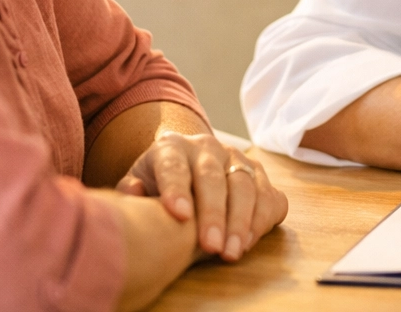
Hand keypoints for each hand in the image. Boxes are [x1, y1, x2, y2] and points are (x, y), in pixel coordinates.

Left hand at [116, 132, 287, 261]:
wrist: (186, 165)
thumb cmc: (157, 182)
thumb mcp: (137, 180)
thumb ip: (131, 188)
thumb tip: (134, 193)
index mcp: (173, 147)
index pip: (174, 165)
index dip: (177, 188)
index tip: (179, 216)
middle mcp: (208, 147)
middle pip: (214, 177)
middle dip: (214, 213)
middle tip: (211, 246)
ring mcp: (238, 159)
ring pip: (246, 186)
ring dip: (241, 222)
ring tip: (231, 253)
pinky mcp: (260, 176)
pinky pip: (270, 196)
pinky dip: (262, 220)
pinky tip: (248, 243)